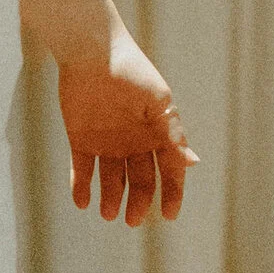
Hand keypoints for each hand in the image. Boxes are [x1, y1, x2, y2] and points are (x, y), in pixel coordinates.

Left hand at [57, 30, 195, 225]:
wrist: (92, 52)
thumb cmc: (132, 73)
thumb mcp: (158, 104)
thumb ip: (173, 134)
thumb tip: (192, 164)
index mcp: (157, 133)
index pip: (169, 171)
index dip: (172, 193)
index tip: (170, 215)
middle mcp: (134, 142)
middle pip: (140, 181)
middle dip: (138, 202)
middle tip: (132, 221)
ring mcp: (107, 142)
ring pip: (111, 180)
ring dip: (110, 198)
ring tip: (108, 214)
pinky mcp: (81, 138)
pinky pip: (82, 169)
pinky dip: (81, 187)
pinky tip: (82, 202)